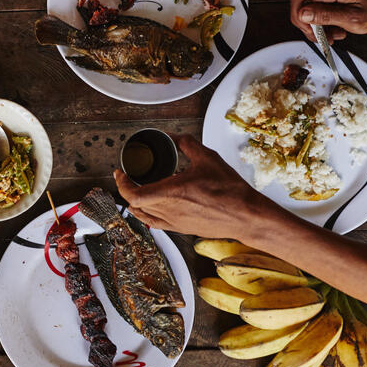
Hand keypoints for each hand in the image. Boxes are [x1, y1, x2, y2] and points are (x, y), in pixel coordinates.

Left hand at [114, 135, 270, 237]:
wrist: (246, 215)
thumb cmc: (230, 190)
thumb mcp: (208, 158)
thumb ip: (187, 144)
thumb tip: (174, 136)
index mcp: (172, 193)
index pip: (134, 194)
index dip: (122, 184)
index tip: (120, 173)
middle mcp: (169, 210)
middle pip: (135, 204)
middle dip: (127, 189)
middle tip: (126, 178)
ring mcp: (175, 223)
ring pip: (144, 215)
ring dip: (135, 203)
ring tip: (135, 190)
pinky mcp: (182, 230)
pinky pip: (156, 224)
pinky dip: (147, 214)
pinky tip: (151, 208)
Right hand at [289, 0, 366, 42]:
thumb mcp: (352, 18)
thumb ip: (326, 16)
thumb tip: (302, 14)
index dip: (300, 18)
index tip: (312, 32)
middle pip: (302, 6)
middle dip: (311, 26)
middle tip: (326, 38)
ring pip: (308, 9)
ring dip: (319, 26)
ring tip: (335, 34)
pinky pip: (316, 8)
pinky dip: (323, 21)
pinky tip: (335, 27)